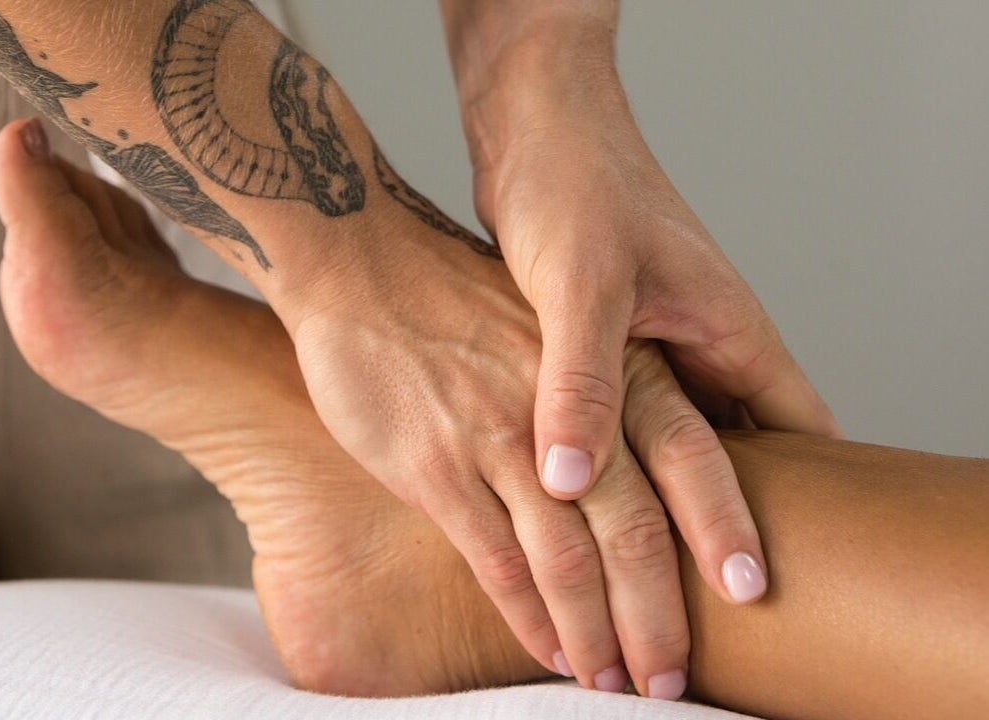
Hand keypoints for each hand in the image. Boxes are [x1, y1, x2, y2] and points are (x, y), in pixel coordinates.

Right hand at [293, 161, 702, 694]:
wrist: (364, 267)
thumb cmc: (463, 299)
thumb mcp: (559, 327)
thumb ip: (603, 396)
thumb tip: (642, 469)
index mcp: (609, 367)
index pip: (693, 459)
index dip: (723, 533)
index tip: (749, 597)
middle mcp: (565, 409)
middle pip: (637, 529)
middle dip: (661, 616)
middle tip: (675, 678)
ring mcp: (500, 440)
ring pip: (568, 560)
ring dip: (597, 634)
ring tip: (617, 683)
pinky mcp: (439, 469)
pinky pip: (497, 563)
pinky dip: (530, 618)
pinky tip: (552, 651)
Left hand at [451, 21, 840, 607]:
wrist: (535, 126)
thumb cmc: (574, 183)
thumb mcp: (580, 281)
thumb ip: (582, 378)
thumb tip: (571, 478)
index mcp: (730, 331)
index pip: (799, 434)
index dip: (798, 506)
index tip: (768, 579)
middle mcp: (703, 345)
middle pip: (746, 453)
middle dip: (730, 523)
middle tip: (703, 603)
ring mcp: (659, 347)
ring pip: (684, 442)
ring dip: (669, 501)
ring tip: (645, 573)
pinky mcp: (612, 345)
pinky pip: (632, 420)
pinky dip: (620, 464)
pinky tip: (588, 502)